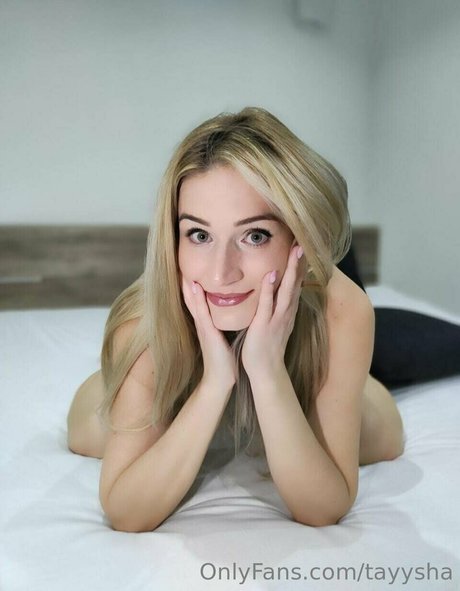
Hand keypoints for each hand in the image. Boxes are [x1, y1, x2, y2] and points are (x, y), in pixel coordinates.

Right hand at [181, 277, 236, 387]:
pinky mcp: (207, 333)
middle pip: (191, 297)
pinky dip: (198, 300)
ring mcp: (203, 327)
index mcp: (205, 323)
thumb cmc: (224, 359)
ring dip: (188, 285)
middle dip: (186, 280)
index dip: (192, 283)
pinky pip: (202, 313)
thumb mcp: (220, 337)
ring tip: (184, 267)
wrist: (220, 379)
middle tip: (180, 261)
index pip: (197, 299)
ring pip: (193, 301)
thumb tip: (223, 314)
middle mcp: (201, 322)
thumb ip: (219, 325)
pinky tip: (195, 288)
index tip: (189, 267)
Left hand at [241, 245, 303, 378]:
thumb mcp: (274, 323)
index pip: (295, 284)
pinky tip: (271, 274)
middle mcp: (285, 313)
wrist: (265, 371)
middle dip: (299, 263)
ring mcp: (277, 319)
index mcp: (286, 311)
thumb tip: (274, 293)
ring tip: (295, 251)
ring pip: (287, 291)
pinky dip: (270, 289)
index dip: (299, 266)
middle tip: (303, 243)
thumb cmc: (265, 347)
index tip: (300, 247)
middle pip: (296, 283)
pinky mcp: (264, 326)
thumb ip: (275, 308)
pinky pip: (268, 305)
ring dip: (291, 271)